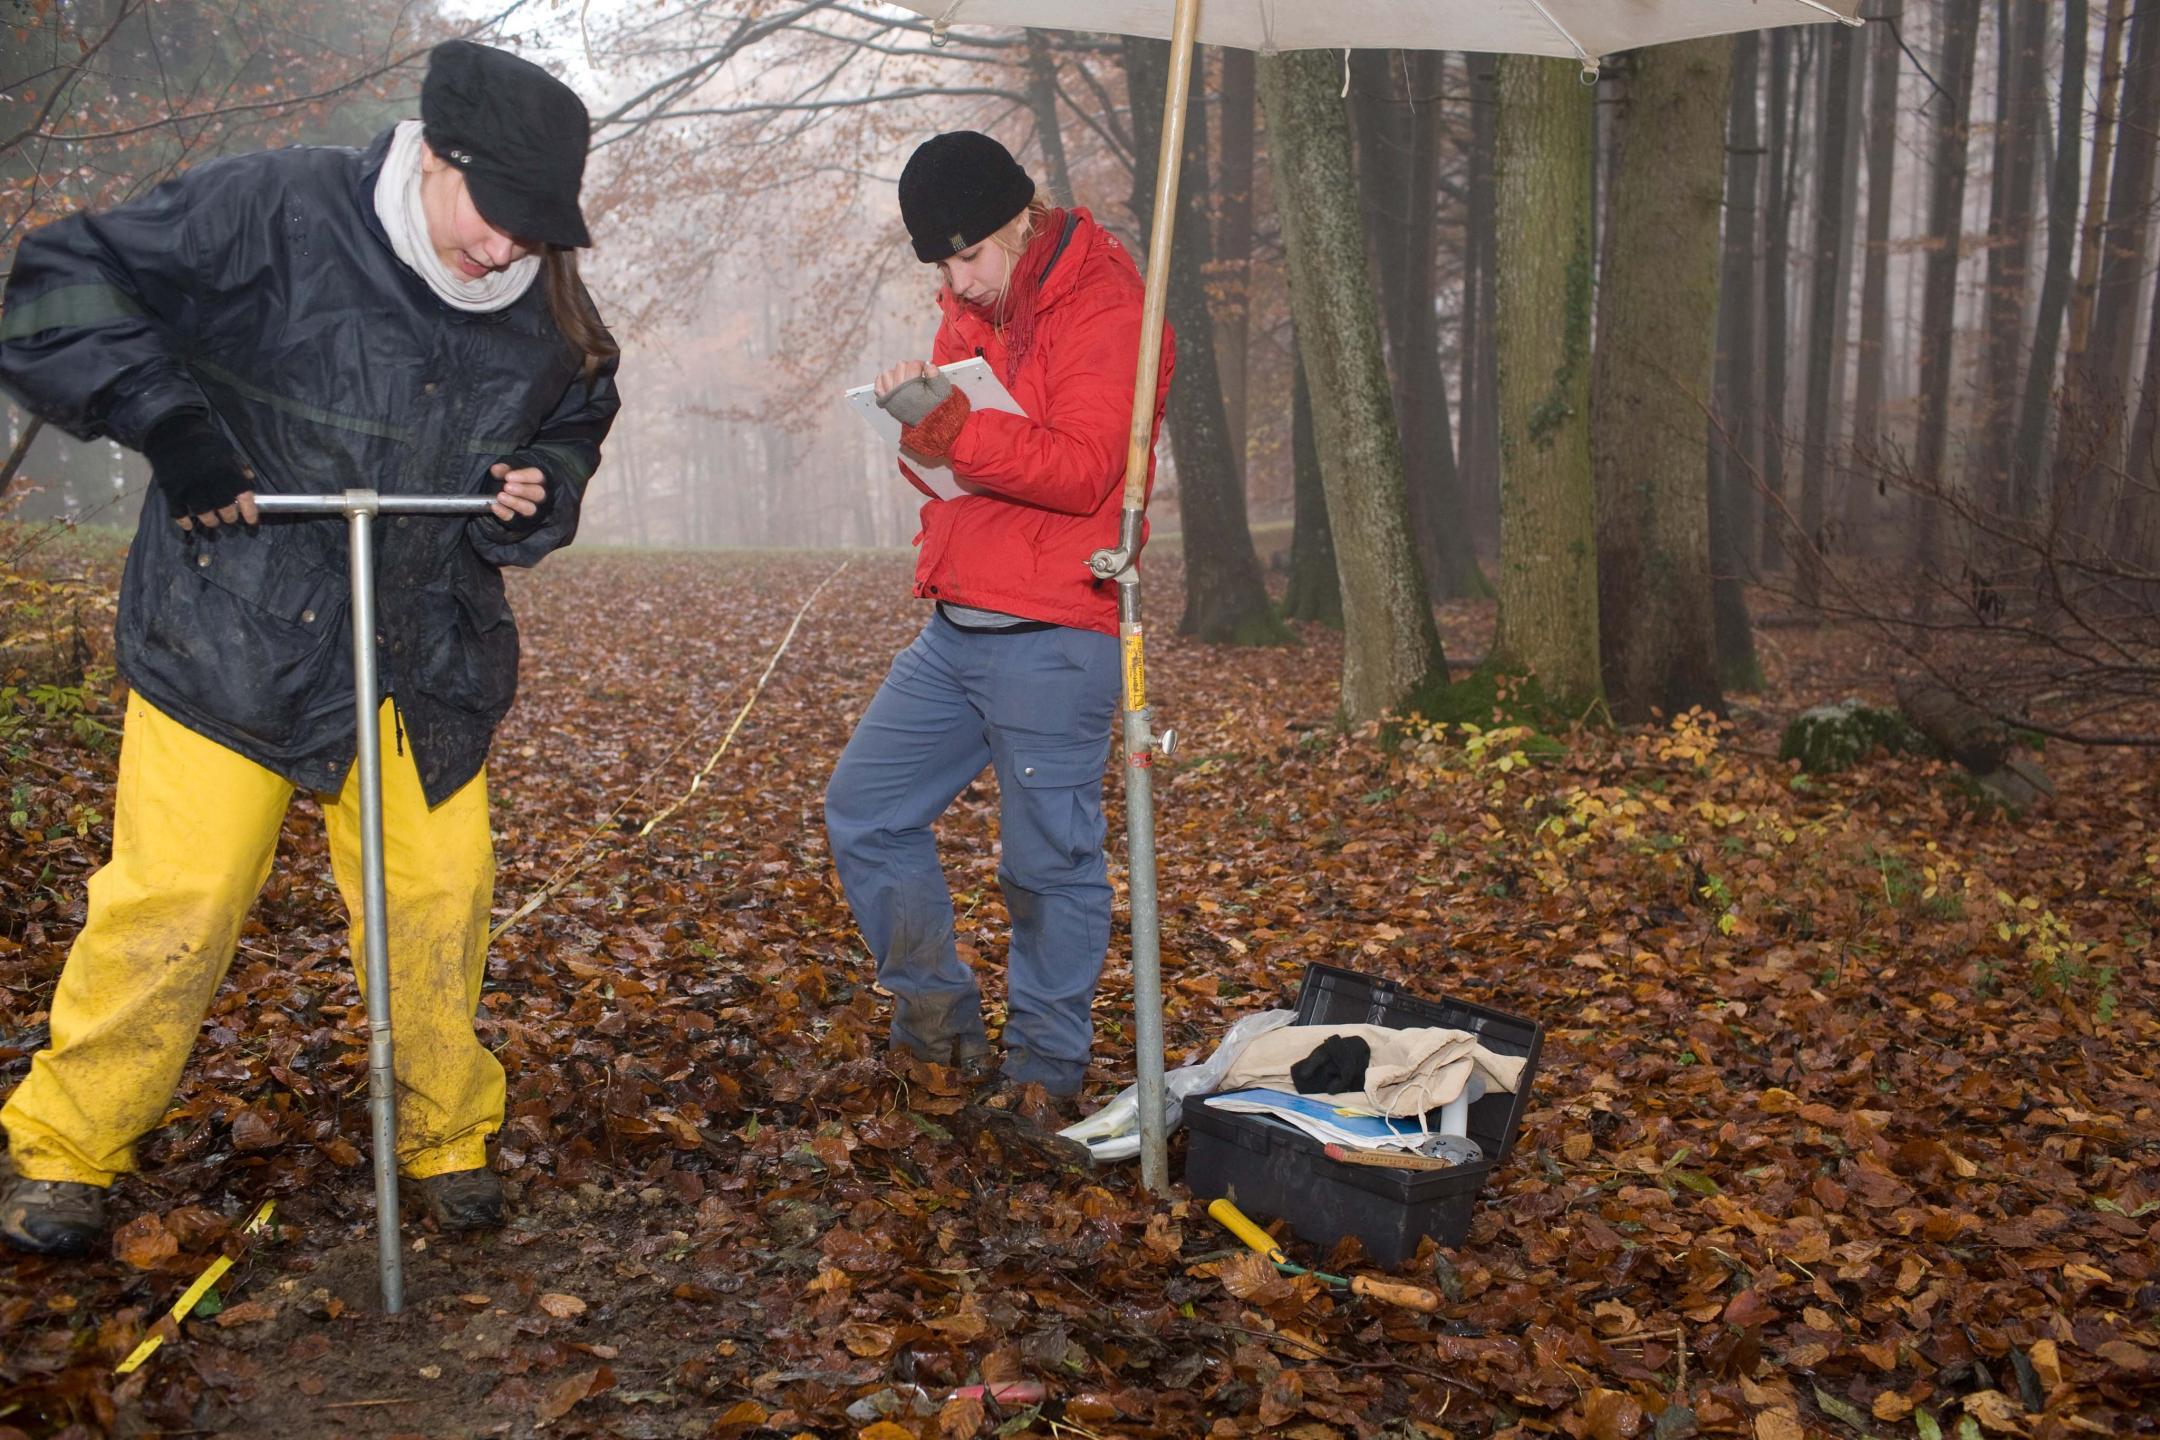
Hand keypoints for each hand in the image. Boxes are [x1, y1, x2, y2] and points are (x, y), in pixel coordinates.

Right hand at [143, 411, 257, 529]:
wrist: (171, 430)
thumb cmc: (203, 439)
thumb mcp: (226, 449)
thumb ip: (238, 465)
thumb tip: (249, 479)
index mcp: (226, 471)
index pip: (244, 496)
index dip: (250, 511)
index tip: (252, 520)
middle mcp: (210, 481)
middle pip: (224, 509)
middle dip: (229, 516)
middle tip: (229, 517)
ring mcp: (189, 487)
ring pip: (203, 514)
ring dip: (210, 521)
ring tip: (212, 520)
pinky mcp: (171, 489)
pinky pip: (178, 512)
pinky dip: (184, 521)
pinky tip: (189, 525)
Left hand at [489, 461, 546, 521]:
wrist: (505, 498)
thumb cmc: (511, 482)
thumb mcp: (508, 473)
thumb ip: (503, 470)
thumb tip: (496, 468)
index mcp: (538, 480)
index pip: (536, 476)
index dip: (524, 476)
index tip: (508, 477)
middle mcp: (538, 496)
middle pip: (537, 493)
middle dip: (523, 490)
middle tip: (507, 487)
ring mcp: (531, 509)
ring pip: (529, 508)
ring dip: (515, 502)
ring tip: (500, 497)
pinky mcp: (520, 520)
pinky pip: (514, 518)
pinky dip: (504, 512)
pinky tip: (495, 506)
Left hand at [877, 366, 954, 426]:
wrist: (931, 427)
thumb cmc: (937, 409)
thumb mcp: (942, 391)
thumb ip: (936, 375)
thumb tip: (928, 364)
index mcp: (913, 387)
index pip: (913, 365)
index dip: (921, 365)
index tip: (925, 370)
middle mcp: (899, 391)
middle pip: (900, 366)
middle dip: (910, 368)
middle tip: (917, 375)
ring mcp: (890, 396)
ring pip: (887, 374)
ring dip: (896, 374)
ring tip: (906, 380)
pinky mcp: (886, 402)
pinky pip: (878, 386)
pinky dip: (883, 382)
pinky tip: (892, 382)